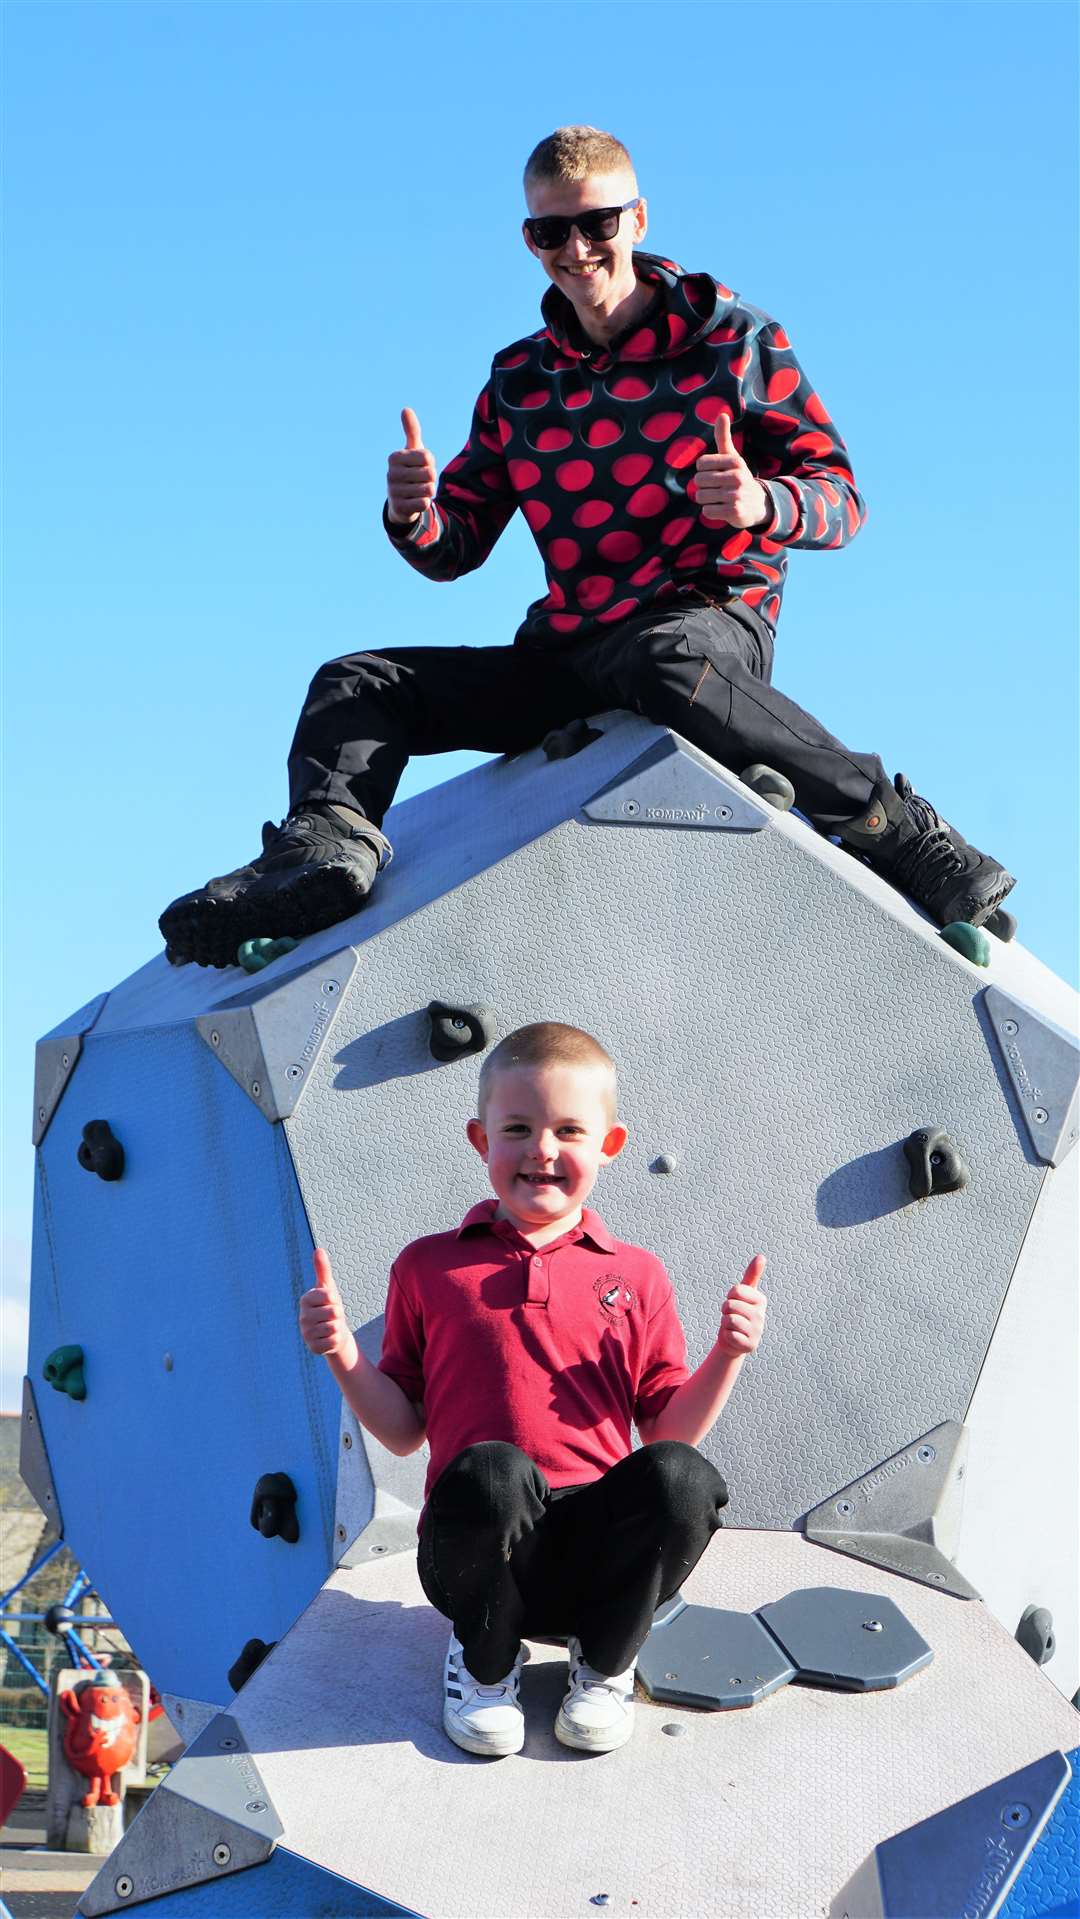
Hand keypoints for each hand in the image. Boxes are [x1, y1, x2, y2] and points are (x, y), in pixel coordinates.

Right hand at [299, 1248, 353, 1359]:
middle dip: (338, 1314)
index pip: (329, 1296)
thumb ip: (322, 1269)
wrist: (333, 1331)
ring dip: (338, 1327)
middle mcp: (302, 1317)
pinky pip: (334, 1341)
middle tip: (332, 1316)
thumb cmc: (330, 1306)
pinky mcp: (313, 1348)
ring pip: (334, 1327)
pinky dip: (336, 1340)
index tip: (331, 1301)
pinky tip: (330, 1338)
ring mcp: (306, 1334)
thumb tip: (318, 1249)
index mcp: (305, 1300)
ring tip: (331, 1326)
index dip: (335, 1299)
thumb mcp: (328, 1287)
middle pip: (333, 1312)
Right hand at [387, 407, 437, 525]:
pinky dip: (425, 503)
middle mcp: (391, 473)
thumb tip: (405, 409)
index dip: (430, 463)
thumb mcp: (412, 450)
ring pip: (428, 489)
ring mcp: (393, 491)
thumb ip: (411, 431)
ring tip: (418, 491)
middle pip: (430, 473)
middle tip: (421, 481)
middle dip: (431, 479)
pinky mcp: (399, 508)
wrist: (400, 502)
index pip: (427, 457)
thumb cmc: (410, 471)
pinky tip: (416, 501)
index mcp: (395, 457)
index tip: (421, 466)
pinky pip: (424, 504)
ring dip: (428, 492)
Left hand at [695, 416, 769, 529]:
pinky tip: (722, 509)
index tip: (715, 473)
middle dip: (703, 486)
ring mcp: (736, 495)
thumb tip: (722, 414)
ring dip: (706, 500)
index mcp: (735, 461)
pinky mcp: (734, 512)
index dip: (703, 470)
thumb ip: (723, 437)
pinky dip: (711, 511)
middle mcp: (737, 476)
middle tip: (717, 488)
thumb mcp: (733, 457)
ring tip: (719, 498)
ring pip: (701, 496)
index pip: (700, 464)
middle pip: (698, 480)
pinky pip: (707, 511)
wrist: (758, 505)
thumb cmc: (739, 477)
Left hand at [717, 1255, 766, 1356]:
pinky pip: (729, 1335)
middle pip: (730, 1305)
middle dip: (725, 1311)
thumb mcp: (744, 1293)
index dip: (729, 1296)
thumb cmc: (738, 1312)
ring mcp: (757, 1331)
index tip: (734, 1302)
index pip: (735, 1290)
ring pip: (729, 1320)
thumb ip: (752, 1275)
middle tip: (731, 1316)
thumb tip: (761, 1256)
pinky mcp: (750, 1345)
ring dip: (725, 1324)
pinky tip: (733, 1338)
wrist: (734, 1340)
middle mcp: (761, 1315)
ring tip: (732, 1327)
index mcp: (760, 1300)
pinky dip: (726, 1336)